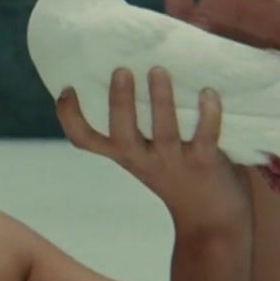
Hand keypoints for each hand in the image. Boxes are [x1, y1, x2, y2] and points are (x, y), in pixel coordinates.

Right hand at [55, 66, 252, 237]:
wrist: (213, 218)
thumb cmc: (178, 172)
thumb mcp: (149, 152)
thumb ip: (141, 122)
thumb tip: (143, 62)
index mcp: (125, 154)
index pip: (85, 140)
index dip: (70, 117)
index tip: (67, 89)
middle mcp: (144, 160)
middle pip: (122, 136)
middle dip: (120, 102)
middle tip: (121, 70)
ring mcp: (174, 163)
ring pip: (164, 133)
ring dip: (161, 101)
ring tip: (159, 70)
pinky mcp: (205, 164)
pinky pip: (206, 137)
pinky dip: (208, 114)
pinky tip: (208, 91)